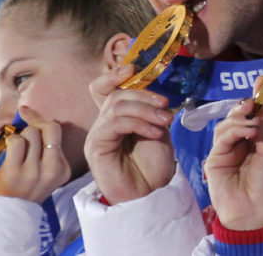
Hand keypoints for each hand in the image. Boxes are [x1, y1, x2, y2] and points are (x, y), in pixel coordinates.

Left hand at [0, 105, 70, 203]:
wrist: (6, 214)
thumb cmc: (24, 186)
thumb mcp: (44, 169)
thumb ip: (45, 143)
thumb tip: (26, 110)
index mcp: (63, 169)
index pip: (57, 131)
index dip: (41, 120)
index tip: (27, 114)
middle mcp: (52, 170)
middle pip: (48, 128)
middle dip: (33, 125)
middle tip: (24, 133)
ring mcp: (34, 172)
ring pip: (31, 133)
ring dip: (21, 136)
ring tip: (17, 150)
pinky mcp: (16, 172)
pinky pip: (16, 141)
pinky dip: (11, 141)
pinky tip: (9, 153)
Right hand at [84, 64, 175, 203]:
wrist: (151, 195)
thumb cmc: (154, 166)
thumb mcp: (157, 129)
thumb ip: (149, 109)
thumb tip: (151, 90)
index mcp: (116, 117)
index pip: (103, 87)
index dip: (114, 74)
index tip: (134, 67)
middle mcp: (103, 123)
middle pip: (115, 94)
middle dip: (143, 95)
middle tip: (165, 106)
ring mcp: (98, 134)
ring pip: (116, 106)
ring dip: (145, 110)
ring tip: (164, 122)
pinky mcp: (96, 146)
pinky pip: (114, 124)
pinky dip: (138, 123)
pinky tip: (154, 132)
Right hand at [204, 75, 262, 229]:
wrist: (255, 213)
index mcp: (252, 141)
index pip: (251, 115)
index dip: (255, 99)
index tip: (262, 81)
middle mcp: (237, 143)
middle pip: (235, 117)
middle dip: (244, 106)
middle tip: (252, 100)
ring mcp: (224, 150)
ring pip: (226, 125)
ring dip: (239, 118)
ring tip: (252, 121)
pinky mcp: (214, 158)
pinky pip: (221, 138)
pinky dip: (234, 130)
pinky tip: (247, 131)